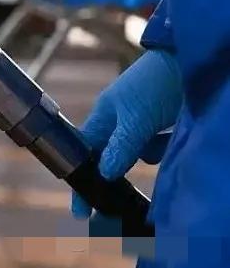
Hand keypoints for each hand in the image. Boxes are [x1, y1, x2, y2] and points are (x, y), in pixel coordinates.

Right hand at [71, 50, 181, 218]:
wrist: (191, 62)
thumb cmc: (155, 84)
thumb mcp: (135, 118)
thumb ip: (121, 147)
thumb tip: (104, 175)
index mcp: (103, 116)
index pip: (85, 153)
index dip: (81, 179)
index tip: (80, 210)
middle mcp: (119, 121)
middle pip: (110, 157)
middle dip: (114, 177)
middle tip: (114, 205)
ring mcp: (141, 123)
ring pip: (138, 154)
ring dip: (147, 158)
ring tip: (158, 147)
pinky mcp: (163, 126)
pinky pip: (159, 148)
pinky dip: (165, 150)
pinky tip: (173, 141)